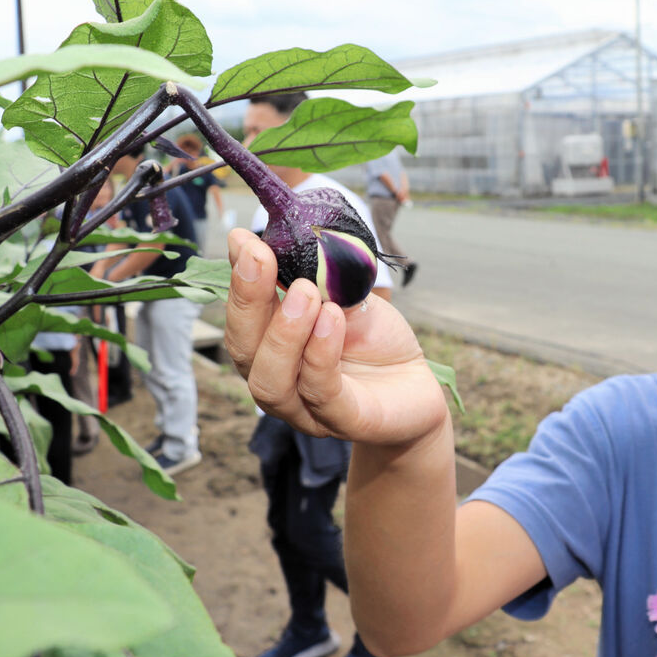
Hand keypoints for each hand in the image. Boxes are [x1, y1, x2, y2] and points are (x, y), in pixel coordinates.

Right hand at [224, 228, 447, 444]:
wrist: (417, 383)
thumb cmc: (373, 338)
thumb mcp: (343, 295)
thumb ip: (310, 276)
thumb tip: (271, 234)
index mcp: (268, 348)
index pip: (241, 318)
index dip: (239, 280)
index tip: (244, 240)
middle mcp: (278, 382)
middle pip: (243, 352)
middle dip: (248, 301)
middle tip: (262, 258)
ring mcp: (307, 410)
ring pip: (271, 383)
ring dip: (284, 334)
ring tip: (306, 293)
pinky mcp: (347, 421)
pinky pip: (323, 394)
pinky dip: (321, 354)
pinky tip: (332, 319)